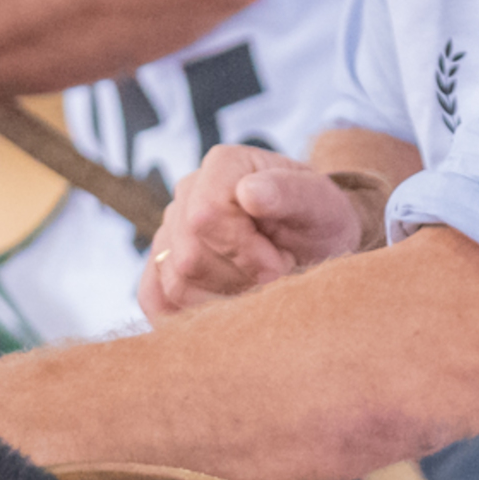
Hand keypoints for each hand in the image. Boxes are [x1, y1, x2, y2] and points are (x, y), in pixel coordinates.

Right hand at [137, 146, 368, 322]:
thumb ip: (292, 193)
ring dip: (223, 298)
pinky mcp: (159, 266)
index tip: (280, 263)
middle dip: (239, 278)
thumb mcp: (322, 207)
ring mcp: (168, 230)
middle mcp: (187, 193)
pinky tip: (226, 305)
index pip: (206, 215)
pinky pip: (156, 299)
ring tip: (257, 286)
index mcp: (223, 166)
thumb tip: (249, 192)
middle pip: (189, 255)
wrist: (309, 247)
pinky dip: (193, 313)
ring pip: (175, 282)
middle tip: (276, 277)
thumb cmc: (317, 224)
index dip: (244, 251)